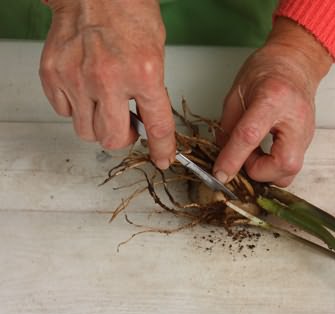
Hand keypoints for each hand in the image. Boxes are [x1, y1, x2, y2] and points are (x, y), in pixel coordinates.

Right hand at [39, 0, 174, 168]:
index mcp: (144, 73)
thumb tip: (149, 122)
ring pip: (86, 132)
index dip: (161, 149)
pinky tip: (85, 90)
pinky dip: (75, 108)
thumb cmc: (128, 14)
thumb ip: (152, 92)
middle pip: (112, 139)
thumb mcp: (157, 55)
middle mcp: (108, 78)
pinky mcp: (53, 74)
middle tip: (127, 125)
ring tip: (103, 104)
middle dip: (123, 138)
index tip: (162, 158)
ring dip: (97, 125)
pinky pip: (63, 112)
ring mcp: (77, 77)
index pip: (157, 126)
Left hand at [213, 18, 332, 186]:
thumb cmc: (268, 70)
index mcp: (273, 98)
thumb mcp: (237, 93)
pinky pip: (291, 166)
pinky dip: (274, 168)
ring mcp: (305, 132)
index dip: (232, 159)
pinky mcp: (307, 141)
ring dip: (267, 172)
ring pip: (291, 171)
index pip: (250, 136)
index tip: (220, 173)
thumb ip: (227, 126)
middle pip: (284, 164)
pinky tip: (265, 153)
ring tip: (254, 154)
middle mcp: (295, 118)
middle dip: (259, 171)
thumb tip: (221, 154)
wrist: (296, 62)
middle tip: (245, 158)